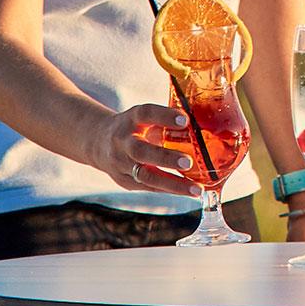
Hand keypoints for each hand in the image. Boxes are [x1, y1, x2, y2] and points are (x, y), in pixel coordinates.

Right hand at [96, 102, 212, 193]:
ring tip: (196, 189)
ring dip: (172, 184)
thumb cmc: (134, 127)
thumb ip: (166, 119)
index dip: (164, 116)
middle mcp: (122, 141)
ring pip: (145, 176)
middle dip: (165, 158)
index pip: (146, 113)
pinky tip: (188, 191)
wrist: (98, 143)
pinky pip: (148, 187)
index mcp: (130, 119)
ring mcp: (120, 163)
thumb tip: (206, 121)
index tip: (185, 120)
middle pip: (140, 151)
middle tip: (188, 162)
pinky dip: (169, 189)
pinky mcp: (124, 181)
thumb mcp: (143, 116)